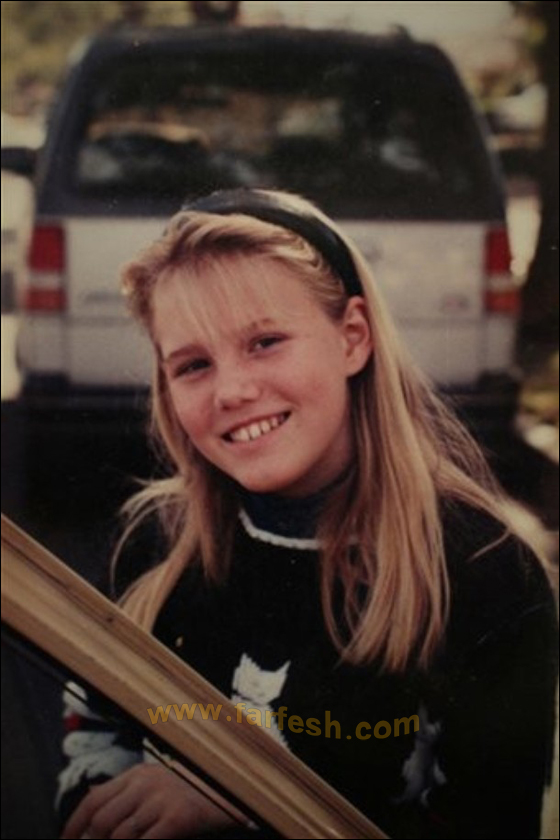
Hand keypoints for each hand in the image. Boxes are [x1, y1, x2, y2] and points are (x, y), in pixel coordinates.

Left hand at [60, 763, 236, 838]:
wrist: (233, 788)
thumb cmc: (193, 790)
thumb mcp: (157, 780)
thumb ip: (127, 788)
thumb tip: (91, 794)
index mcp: (138, 774)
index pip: (93, 799)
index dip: (73, 826)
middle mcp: (146, 783)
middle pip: (102, 820)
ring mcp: (162, 799)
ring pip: (120, 835)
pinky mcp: (178, 817)